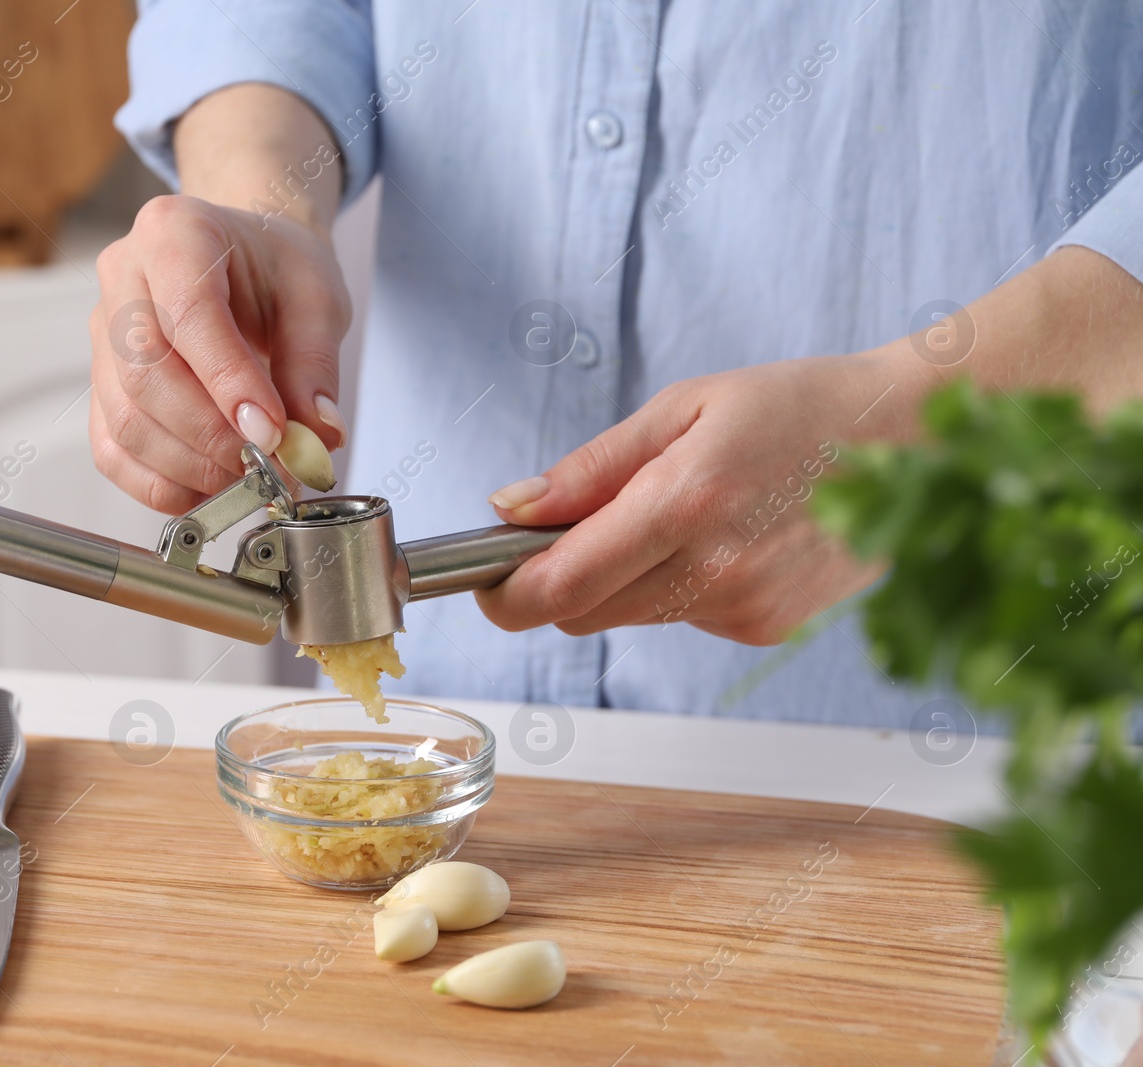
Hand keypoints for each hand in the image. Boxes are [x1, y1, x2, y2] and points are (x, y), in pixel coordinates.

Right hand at [88, 194, 350, 512]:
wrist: (246, 263)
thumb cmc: (276, 269)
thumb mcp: (316, 297)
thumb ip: (315, 365)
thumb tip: (317, 437)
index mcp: (173, 233)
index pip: (187, 313)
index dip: (228, 382)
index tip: (272, 432)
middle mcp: (122, 279)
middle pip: (144, 374)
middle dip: (209, 434)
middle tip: (268, 465)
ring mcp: (101, 336)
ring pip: (125, 419)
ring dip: (190, 466)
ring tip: (251, 477)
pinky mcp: (102, 387)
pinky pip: (113, 451)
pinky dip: (162, 484)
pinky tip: (212, 488)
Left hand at [474, 354, 904, 644]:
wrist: (910, 440)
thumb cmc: (797, 407)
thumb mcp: (683, 408)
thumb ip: (592, 468)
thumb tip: (511, 509)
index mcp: (686, 505)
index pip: (561, 586)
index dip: (504, 592)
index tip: (483, 576)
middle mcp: (716, 572)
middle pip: (581, 612)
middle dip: (556, 576)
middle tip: (574, 521)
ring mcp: (744, 610)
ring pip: (628, 615)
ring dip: (621, 576)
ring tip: (675, 512)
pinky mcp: (764, 630)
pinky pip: (678, 616)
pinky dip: (673, 584)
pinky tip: (721, 537)